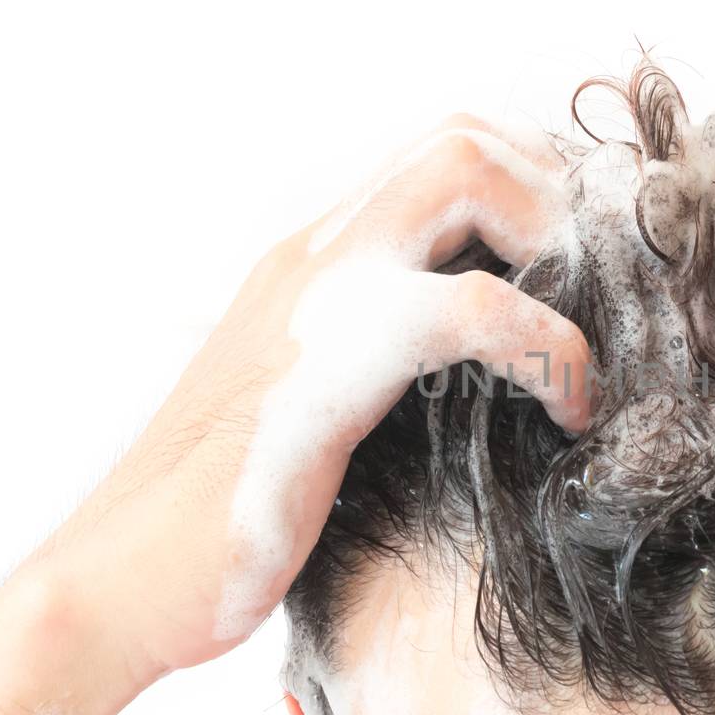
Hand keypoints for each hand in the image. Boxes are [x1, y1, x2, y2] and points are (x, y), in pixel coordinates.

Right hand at [27, 115, 590, 676]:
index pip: (440, 150)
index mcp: (317, 262)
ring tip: (585, 334)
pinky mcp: (330, 368)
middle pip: (462, 130)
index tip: (585, 269)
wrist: (119, 584)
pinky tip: (568, 412)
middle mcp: (316, 254)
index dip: (534, 186)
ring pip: (464, 170)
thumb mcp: (321, 412)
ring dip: (554, 238)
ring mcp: (318, 297)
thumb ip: (388, 366)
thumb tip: (490, 382)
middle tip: (594, 293)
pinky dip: (550, 349)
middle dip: (557, 194)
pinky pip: (475, 307)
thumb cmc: (226, 516)